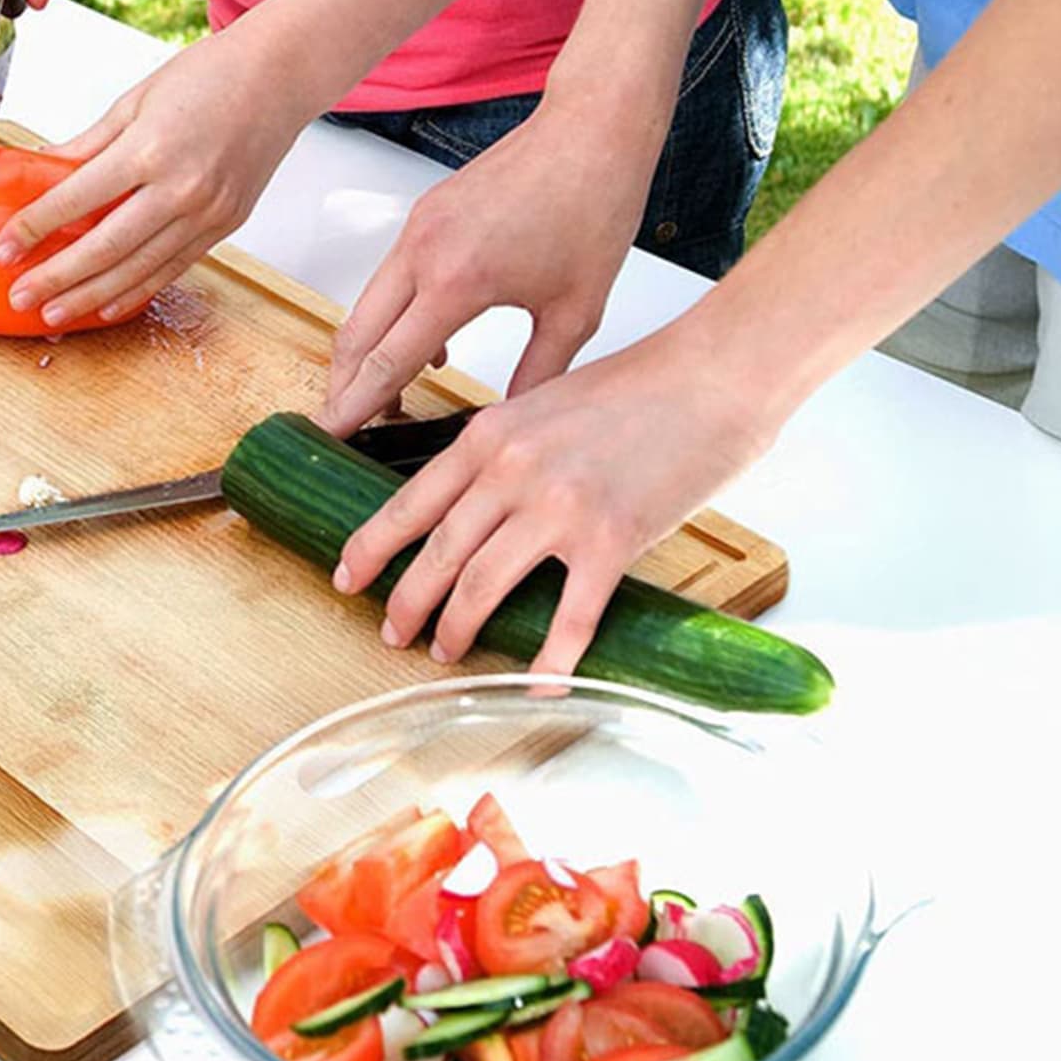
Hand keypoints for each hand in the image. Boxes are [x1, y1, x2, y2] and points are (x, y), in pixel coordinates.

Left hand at [0, 15, 320, 326]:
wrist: (279, 77)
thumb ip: (88, 143)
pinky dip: (138, 290)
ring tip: (55, 311)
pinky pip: (174, 268)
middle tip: (21, 294)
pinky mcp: (225, 226)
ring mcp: (207, 213)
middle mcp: (180, 188)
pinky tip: (108, 304)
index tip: (5, 248)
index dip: (34, 228)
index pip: (77, 199)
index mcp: (149, 149)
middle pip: (105, 247)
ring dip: (91, 295)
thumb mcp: (135, 100)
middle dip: (56, 277)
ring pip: (138, 269)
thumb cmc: (211, 75)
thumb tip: (43, 169)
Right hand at [319, 101, 659, 437]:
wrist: (591, 128)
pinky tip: (430, 348)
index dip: (355, 407)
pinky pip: (391, 278)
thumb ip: (538, 373)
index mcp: (457, 280)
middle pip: (356, 336)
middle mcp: (423, 251)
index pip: (388, 362)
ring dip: (367, 354)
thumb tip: (510, 421)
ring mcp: (418, 228)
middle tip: (344, 429)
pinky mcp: (425, 214)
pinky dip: (392, 318)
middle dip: (344, 388)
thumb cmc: (593, 205)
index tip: (330, 437)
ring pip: (367, 306)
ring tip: (388, 400)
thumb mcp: (576, 309)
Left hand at [332, 320, 777, 672]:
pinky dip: (551, 657)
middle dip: (407, 602)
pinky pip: (570, 615)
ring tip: (445, 651)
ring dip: (458, 627)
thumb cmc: (639, 388)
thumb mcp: (543, 404)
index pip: (411, 502)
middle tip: (392, 634)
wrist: (712, 377)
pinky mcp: (611, 539)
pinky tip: (538, 682)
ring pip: (484, 584)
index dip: (372, 547)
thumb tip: (474, 501)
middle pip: (439, 552)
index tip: (348, 577)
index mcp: (489, 435)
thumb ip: (504, 449)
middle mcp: (512, 472)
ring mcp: (559, 508)